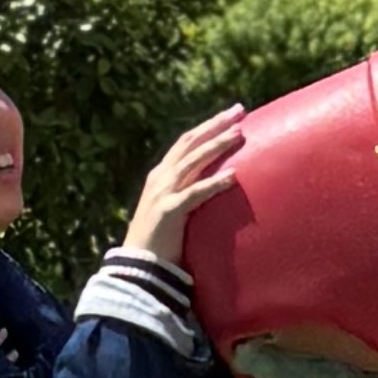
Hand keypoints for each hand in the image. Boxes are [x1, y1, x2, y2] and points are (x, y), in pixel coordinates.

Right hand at [120, 102, 260, 258]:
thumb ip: (188, 195)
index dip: (207, 126)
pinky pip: (196, 193)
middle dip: (215, 124)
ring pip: (193, 161)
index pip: (186, 142)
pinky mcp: (169, 212)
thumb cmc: (160, 242)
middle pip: (190, 142)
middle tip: (239, 110)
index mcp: (161, 175)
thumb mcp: (174, 210)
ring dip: (217, 145)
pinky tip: (234, 176)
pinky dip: (215, 183)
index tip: (230, 115)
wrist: (138, 267)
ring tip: (239, 134)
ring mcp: (163, 193)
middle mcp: (161, 178)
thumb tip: (216, 188)